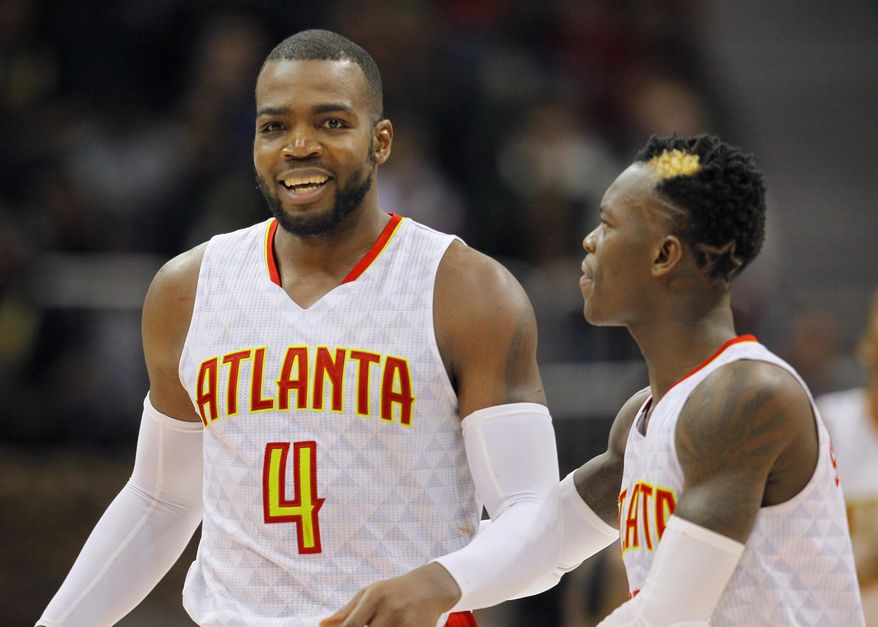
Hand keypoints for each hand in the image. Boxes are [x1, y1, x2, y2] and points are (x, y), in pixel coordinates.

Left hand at [320, 562, 460, 626]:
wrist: (430, 587)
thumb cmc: (393, 590)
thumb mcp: (369, 593)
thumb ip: (345, 612)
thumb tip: (321, 625)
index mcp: (374, 597)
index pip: (350, 626)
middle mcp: (390, 610)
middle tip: (369, 625)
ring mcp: (406, 623)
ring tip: (382, 624)